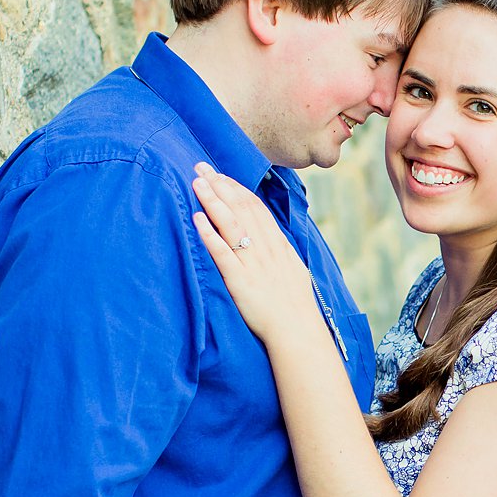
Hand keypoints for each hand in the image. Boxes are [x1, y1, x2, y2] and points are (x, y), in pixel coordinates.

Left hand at [191, 164, 323, 348]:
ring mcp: (253, 263)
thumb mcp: (293, 269)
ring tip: (197, 182)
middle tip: (201, 166)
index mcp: (278, 245)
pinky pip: (223, 253)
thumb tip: (270, 238)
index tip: (221, 175)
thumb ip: (279, 251)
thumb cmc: (296, 305)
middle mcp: (266, 249)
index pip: (256, 207)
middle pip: (241, 208)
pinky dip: (209, 234)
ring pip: (231, 224)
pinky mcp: (240, 281)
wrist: (299, 330)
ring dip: (213, 201)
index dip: (236, 188)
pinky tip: (197, 219)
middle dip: (220, 185)